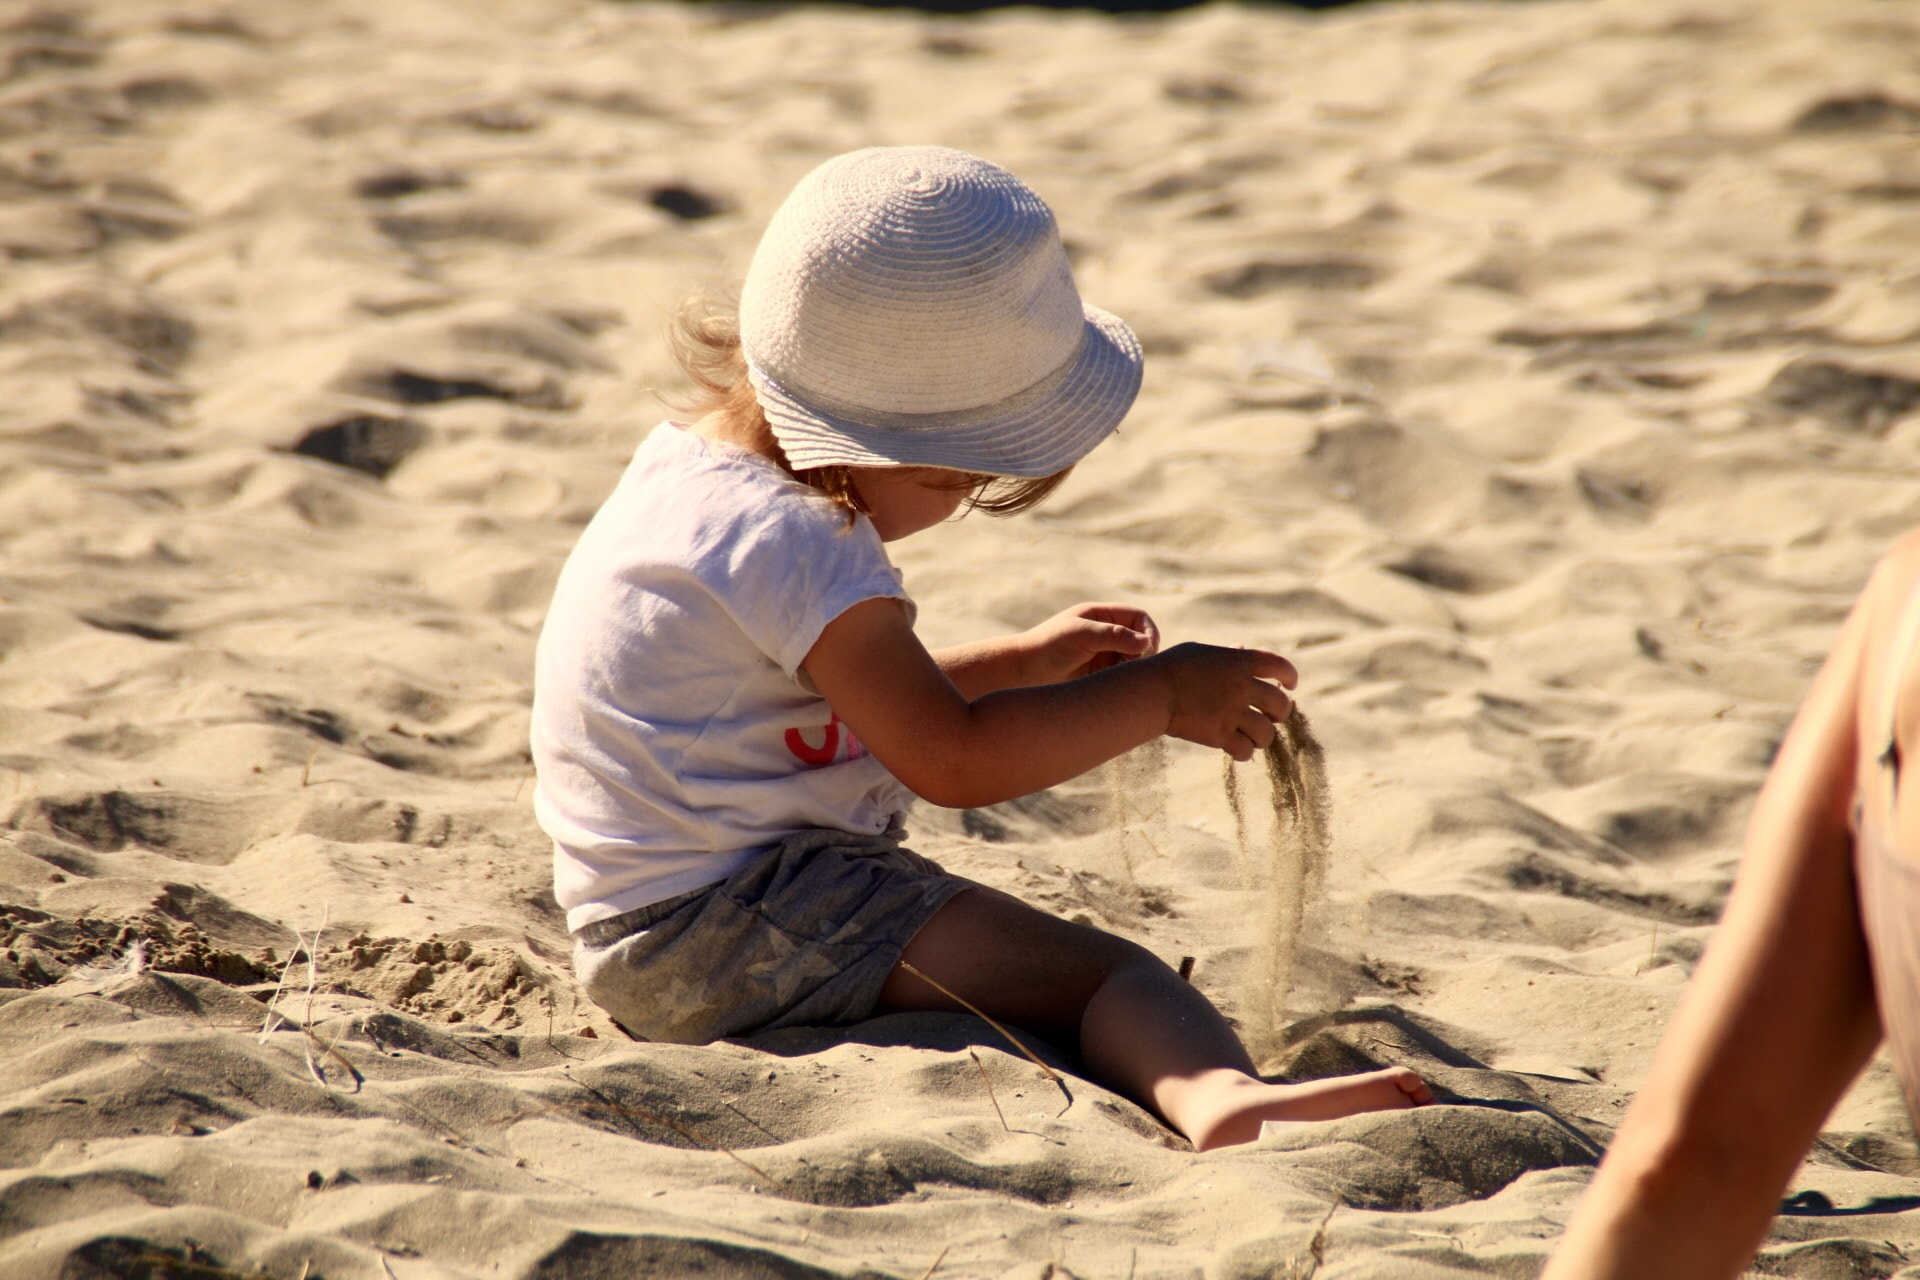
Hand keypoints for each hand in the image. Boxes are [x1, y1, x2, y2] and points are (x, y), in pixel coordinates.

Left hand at [1019, 603, 1159, 683]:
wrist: (1022, 672)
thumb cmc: (1047, 646)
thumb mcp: (1081, 635)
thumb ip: (1113, 636)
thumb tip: (1146, 642)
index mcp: (1101, 615)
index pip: (1138, 618)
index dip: (1148, 631)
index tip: (1147, 649)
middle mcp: (1105, 633)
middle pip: (1140, 639)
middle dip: (1143, 653)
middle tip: (1133, 668)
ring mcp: (1103, 654)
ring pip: (1133, 660)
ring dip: (1133, 669)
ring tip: (1117, 678)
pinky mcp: (1098, 674)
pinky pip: (1121, 676)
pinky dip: (1122, 681)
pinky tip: (1111, 687)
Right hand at [1154, 643, 1295, 760]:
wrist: (1152, 690)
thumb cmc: (1172, 667)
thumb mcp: (1202, 652)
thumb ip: (1227, 654)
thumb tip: (1244, 649)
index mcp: (1240, 662)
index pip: (1281, 667)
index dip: (1290, 677)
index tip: (1289, 686)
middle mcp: (1242, 686)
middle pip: (1281, 705)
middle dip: (1280, 713)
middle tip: (1270, 716)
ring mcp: (1233, 712)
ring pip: (1267, 733)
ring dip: (1262, 736)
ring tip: (1252, 736)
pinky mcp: (1220, 735)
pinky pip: (1246, 751)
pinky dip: (1244, 752)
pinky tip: (1237, 749)